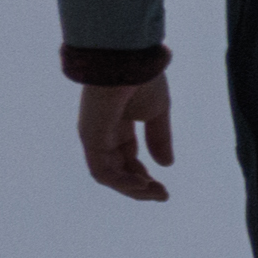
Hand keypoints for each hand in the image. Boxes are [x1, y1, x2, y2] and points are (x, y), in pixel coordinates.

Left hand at [78, 74, 174, 200]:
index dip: (144, 176)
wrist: (130, 61)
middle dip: (140, 187)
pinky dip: (122, 182)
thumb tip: (166, 164)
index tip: (164, 187)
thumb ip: (159, 138)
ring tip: (155, 192)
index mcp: (118, 126)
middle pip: (118, 170)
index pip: (127, 158)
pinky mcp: (91, 139)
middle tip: (162, 195)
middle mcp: (103, 134)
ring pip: (110, 175)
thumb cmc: (143, 79)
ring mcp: (95, 138)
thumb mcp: (157, 112)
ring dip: (132, 189)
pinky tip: (142, 184)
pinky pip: (102, 171)